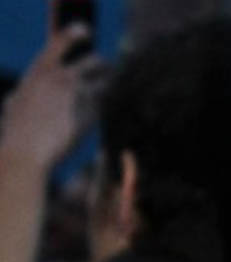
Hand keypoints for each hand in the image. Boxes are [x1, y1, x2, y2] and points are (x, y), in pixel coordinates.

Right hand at [0, 24, 108, 174]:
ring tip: (101, 90)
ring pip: (104, 84)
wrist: (27, 152)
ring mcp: (80, 96)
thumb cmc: (17, 131)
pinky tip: (89, 116)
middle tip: (104, 69)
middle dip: (101, 66)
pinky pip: (102, 105)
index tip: (86, 31)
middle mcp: (63, 78)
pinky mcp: (92, 114)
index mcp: (41, 70)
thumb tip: (34, 88)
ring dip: (104, 86)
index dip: (77, 32)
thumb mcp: (16, 101)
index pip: (62, 39)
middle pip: (95, 61)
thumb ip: (30, 89)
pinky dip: (98, 108)